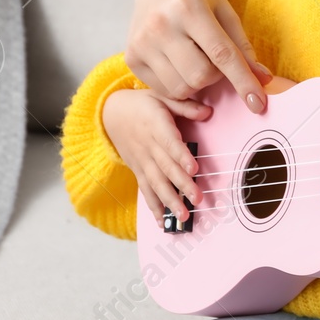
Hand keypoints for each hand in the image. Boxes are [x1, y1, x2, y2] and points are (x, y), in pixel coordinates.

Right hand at [101, 87, 206, 225]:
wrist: (111, 112)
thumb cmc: (143, 104)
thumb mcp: (163, 96)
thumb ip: (186, 106)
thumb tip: (208, 112)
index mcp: (156, 126)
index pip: (170, 143)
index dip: (182, 156)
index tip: (194, 168)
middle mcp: (148, 147)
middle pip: (166, 168)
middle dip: (182, 185)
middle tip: (198, 199)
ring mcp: (142, 161)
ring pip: (156, 183)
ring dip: (169, 201)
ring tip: (183, 216)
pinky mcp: (138, 170)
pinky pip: (145, 190)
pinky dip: (153, 207)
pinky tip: (162, 222)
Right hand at [124, 0, 270, 115]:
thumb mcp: (226, 12)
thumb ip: (243, 47)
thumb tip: (263, 80)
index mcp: (188, 7)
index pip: (221, 54)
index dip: (243, 81)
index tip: (258, 104)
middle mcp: (160, 25)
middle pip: (200, 76)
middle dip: (216, 76)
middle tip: (215, 58)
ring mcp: (141, 42)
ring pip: (181, 88)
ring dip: (198, 82)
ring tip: (196, 58)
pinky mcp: (131, 57)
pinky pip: (164, 90)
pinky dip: (179, 85)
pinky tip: (179, 63)